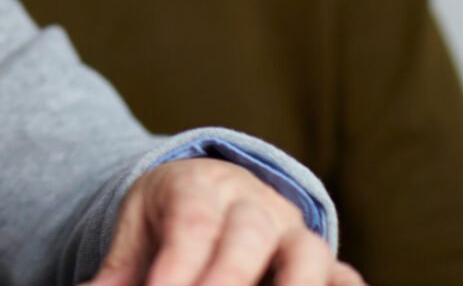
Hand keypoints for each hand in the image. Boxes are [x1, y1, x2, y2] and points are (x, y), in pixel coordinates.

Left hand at [84, 159, 365, 285]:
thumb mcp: (138, 233)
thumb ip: (119, 271)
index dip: (179, 264)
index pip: (192, 221)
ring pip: (306, 251)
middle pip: (248, 233)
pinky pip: (344, 274)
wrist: (211, 190)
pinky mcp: (324, 260)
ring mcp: (292, 231)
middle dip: (228, 276)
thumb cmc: (168, 218)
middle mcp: (252, 203)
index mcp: (197, 187)